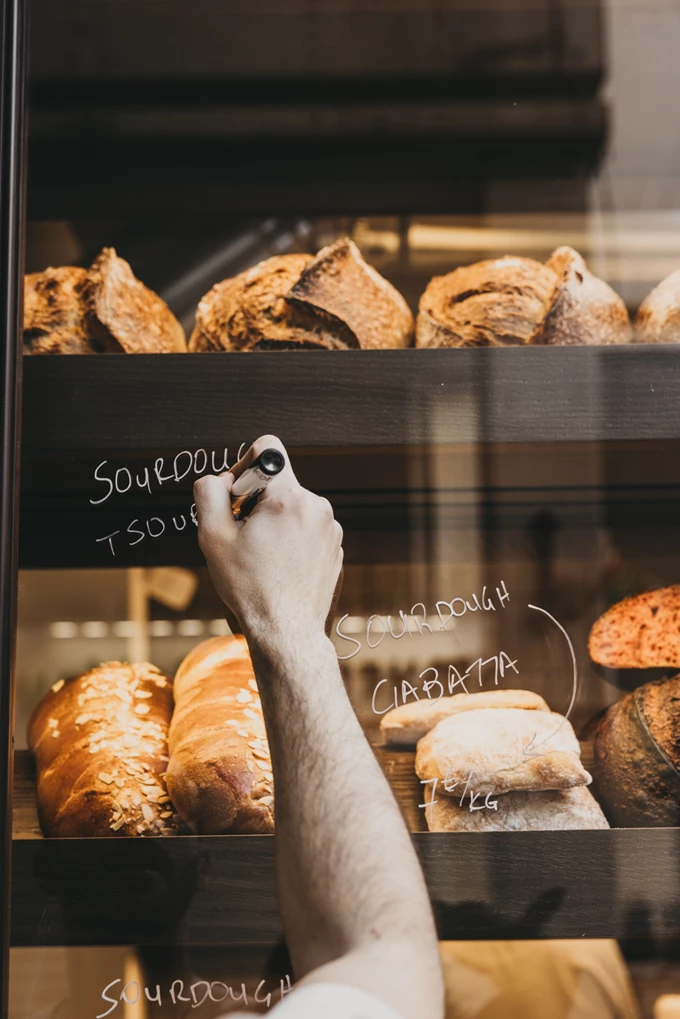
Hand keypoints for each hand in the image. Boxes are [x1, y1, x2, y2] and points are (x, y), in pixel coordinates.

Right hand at [194, 435, 342, 644]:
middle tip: (244, 536)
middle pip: (278, 481)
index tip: (236, 499)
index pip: (267, 448)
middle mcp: (315, 505)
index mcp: (287, 497)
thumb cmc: (250, 588)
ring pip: (292, 506)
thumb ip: (208, 493)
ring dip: (274, 521)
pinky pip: (307, 527)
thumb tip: (217, 480)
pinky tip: (279, 565)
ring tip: (263, 555)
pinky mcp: (335, 545)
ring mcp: (329, 526)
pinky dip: (291, 538)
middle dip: (255, 501)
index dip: (244, 468)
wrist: (286, 630)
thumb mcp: (212, 537)